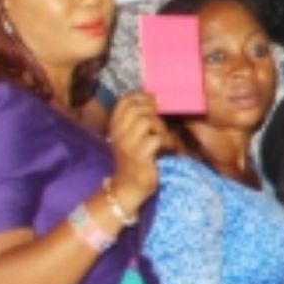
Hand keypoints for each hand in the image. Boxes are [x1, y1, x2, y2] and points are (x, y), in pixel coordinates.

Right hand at [105, 93, 168, 211]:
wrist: (128, 187)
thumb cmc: (134, 159)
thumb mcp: (130, 136)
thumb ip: (137, 119)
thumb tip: (157, 99)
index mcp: (114, 126)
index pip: (124, 100)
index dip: (142, 97)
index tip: (155, 102)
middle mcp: (118, 133)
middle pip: (136, 108)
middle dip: (154, 111)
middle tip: (161, 123)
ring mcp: (127, 144)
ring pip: (146, 120)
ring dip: (161, 126)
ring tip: (164, 136)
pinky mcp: (139, 155)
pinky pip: (157, 138)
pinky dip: (168, 141)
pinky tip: (169, 147)